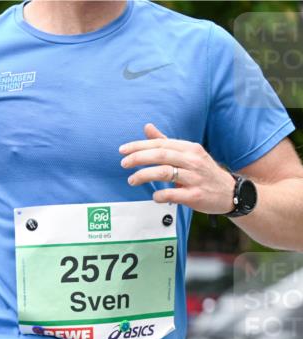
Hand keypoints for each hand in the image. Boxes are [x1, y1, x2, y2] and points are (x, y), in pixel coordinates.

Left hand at [120, 123, 235, 213]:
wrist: (230, 193)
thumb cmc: (203, 172)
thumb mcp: (188, 154)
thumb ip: (166, 142)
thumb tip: (147, 127)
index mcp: (189, 148)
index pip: (160, 144)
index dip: (139, 146)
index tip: (122, 150)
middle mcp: (193, 161)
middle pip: (161, 155)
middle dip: (138, 158)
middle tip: (124, 163)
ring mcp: (195, 178)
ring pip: (165, 173)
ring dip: (144, 175)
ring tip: (132, 180)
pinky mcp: (196, 195)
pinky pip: (173, 194)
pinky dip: (159, 194)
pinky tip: (154, 195)